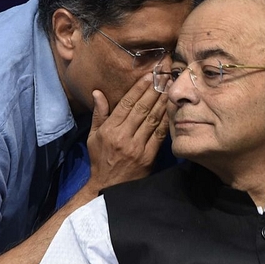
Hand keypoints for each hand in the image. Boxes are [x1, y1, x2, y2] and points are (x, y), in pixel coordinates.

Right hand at [85, 73, 168, 192]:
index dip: (138, 89)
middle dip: (154, 90)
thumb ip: (99, 114)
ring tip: (170, 88)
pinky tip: (171, 109)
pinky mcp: (148, 156)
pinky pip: (159, 134)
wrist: (108, 187)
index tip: (148, 76)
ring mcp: (137, 147)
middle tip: (164, 76)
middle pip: (142, 109)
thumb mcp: (93, 136)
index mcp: (109, 130)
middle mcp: (123, 136)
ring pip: (152, 119)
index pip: (126, 104)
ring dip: (162, 102)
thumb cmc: (100, 159)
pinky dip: (166, 120)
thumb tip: (98, 92)